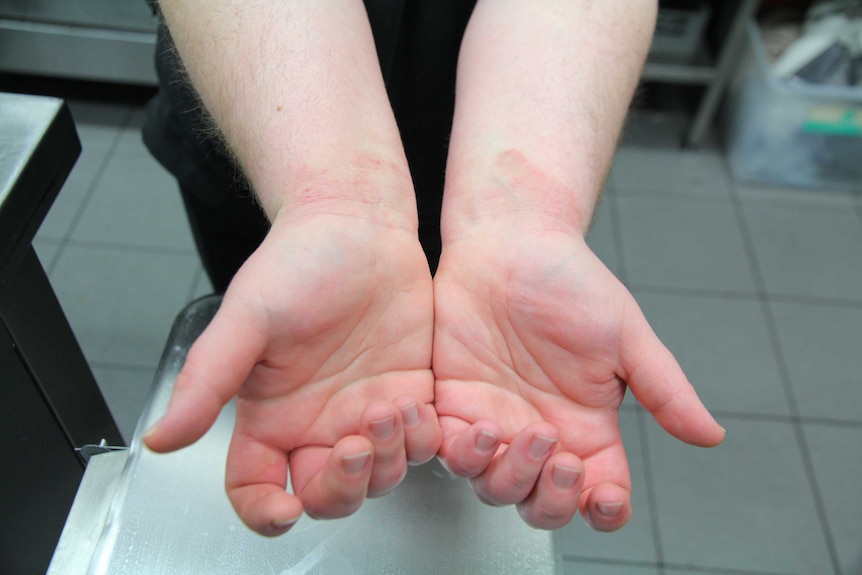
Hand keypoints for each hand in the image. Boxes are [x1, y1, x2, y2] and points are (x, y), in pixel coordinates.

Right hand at [144, 212, 440, 535]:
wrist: (358, 226)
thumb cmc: (297, 262)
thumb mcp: (247, 319)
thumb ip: (207, 380)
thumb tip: (160, 437)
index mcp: (270, 414)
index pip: (256, 486)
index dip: (265, 511)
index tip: (284, 509)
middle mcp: (316, 421)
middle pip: (324, 495)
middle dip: (341, 488)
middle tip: (353, 447)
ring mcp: (364, 412)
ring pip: (378, 477)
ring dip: (386, 461)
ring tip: (388, 410)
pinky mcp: (409, 394)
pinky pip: (419, 444)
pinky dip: (421, 442)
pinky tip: (418, 409)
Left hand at [432, 221, 723, 530]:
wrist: (509, 243)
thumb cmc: (570, 281)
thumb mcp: (625, 335)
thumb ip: (664, 389)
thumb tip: (710, 435)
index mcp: (587, 428)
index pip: (599, 493)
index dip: (604, 510)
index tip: (605, 497)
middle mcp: (540, 434)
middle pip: (543, 504)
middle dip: (550, 497)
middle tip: (557, 454)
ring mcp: (494, 423)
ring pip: (493, 487)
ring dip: (503, 474)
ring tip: (506, 431)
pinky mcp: (450, 405)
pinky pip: (444, 451)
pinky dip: (453, 453)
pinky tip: (470, 427)